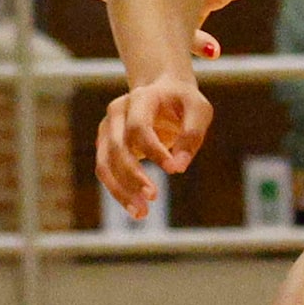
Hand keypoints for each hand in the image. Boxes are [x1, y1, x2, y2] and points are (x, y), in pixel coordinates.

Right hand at [96, 75, 212, 217]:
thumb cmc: (184, 102)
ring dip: (121, 191)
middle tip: (154, 197)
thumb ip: (192, 134)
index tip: (173, 170)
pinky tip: (137, 210)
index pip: (139, 127)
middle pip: (117, 147)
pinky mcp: (105, 145)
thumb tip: (178, 167)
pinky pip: (106, 172)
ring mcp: (107, 129)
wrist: (163, 91)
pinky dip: (119, 192)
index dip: (154, 150)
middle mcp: (117, 112)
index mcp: (140, 98)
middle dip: (133, 175)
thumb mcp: (199, 111)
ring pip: (105, 164)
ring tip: (141, 213)